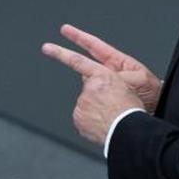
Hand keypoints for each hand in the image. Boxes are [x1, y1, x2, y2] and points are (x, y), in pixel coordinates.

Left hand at [42, 25, 150, 145]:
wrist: (129, 130)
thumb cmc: (131, 109)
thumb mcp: (125, 87)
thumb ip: (106, 83)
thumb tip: (97, 87)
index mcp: (103, 76)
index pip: (78, 61)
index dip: (60, 53)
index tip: (47, 48)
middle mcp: (89, 88)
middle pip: (88, 90)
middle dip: (97, 98)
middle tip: (112, 107)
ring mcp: (82, 103)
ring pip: (86, 105)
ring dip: (95, 111)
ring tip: (110, 117)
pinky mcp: (78, 118)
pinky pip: (83, 119)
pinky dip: (91, 123)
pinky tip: (103, 125)